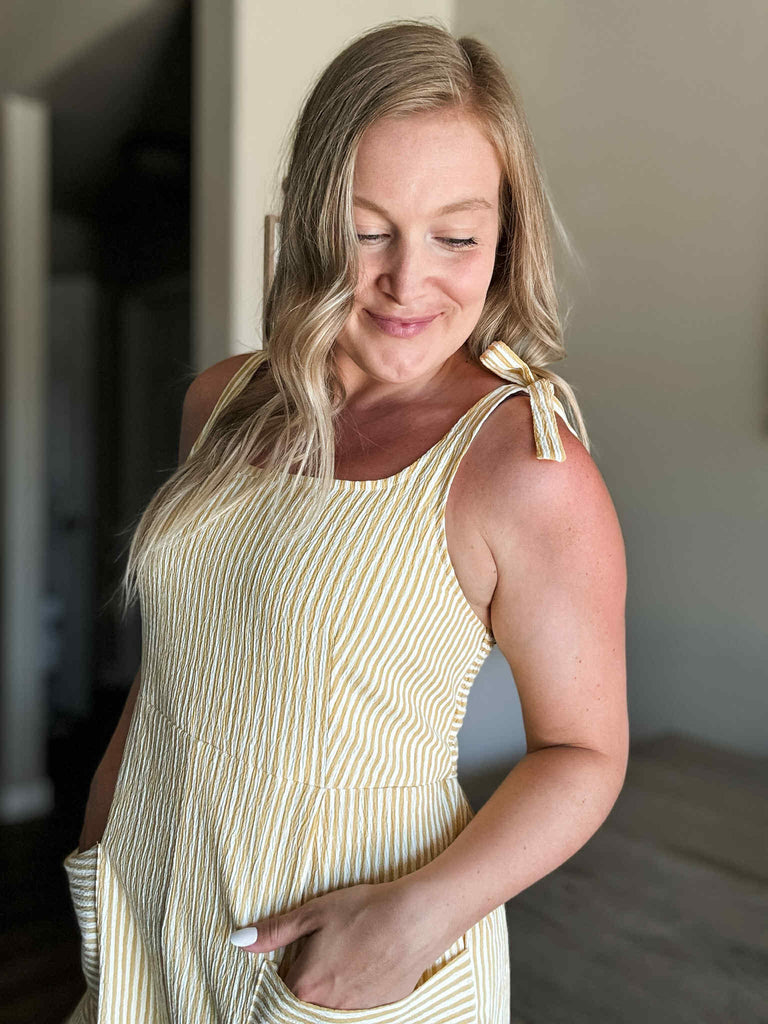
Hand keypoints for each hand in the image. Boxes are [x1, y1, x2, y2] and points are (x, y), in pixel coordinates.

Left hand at [229, 879, 445, 1009]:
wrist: (416, 918)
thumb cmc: (363, 910)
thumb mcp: (314, 913)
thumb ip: (275, 931)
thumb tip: (238, 940)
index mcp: (306, 985)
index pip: (282, 993)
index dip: (288, 974)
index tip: (298, 959)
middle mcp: (327, 1007)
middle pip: (307, 1004)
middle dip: (311, 985)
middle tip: (329, 955)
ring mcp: (356, 1013)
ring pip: (332, 1009)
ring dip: (334, 989)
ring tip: (350, 957)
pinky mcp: (381, 1011)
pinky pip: (359, 1009)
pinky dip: (359, 992)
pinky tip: (369, 965)